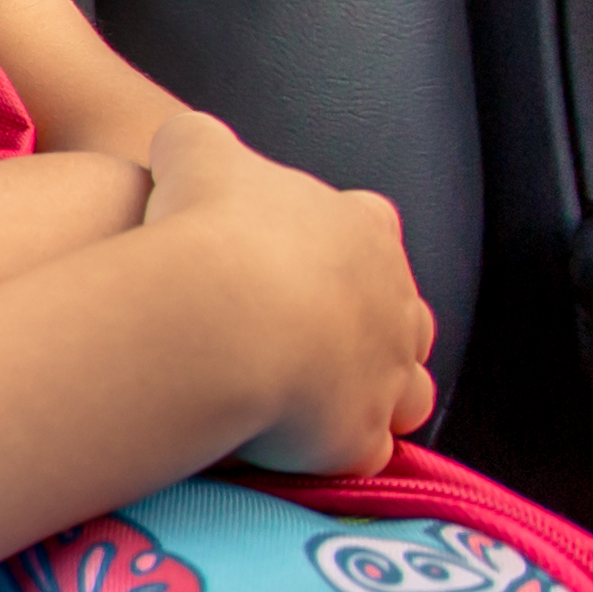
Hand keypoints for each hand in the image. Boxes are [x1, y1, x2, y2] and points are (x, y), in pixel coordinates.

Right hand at [143, 112, 437, 472]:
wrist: (218, 312)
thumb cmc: (211, 226)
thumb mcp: (194, 154)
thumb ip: (199, 142)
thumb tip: (186, 139)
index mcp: (361, 227)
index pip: (370, 231)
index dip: (336, 248)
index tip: (294, 261)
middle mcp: (393, 298)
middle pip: (400, 315)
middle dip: (363, 327)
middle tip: (299, 336)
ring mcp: (386, 370)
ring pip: (405, 390)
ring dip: (369, 394)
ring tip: (315, 401)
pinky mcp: (359, 434)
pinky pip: (362, 452)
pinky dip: (337, 452)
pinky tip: (296, 449)